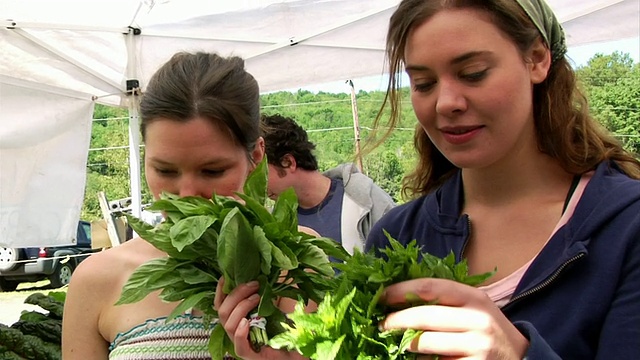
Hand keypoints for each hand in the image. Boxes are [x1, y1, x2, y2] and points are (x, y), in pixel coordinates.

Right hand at [214, 277, 306, 359]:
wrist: (298, 350)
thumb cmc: (286, 328)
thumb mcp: (275, 305)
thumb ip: (266, 293)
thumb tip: (263, 274)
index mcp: (238, 319)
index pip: (221, 305)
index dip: (220, 291)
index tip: (226, 276)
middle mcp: (236, 331)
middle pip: (223, 312)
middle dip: (236, 294)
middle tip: (254, 284)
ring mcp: (242, 344)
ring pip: (228, 326)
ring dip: (241, 307)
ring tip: (256, 298)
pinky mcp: (251, 356)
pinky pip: (239, 347)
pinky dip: (240, 333)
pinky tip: (246, 322)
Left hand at [379, 278, 528, 359]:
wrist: (522, 358)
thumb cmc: (488, 330)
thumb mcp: (474, 308)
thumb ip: (446, 301)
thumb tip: (400, 297)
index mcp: (475, 298)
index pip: (431, 287)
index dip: (402, 291)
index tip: (382, 296)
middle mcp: (478, 320)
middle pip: (424, 317)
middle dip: (396, 320)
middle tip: (381, 324)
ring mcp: (477, 347)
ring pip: (426, 344)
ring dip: (407, 344)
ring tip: (400, 343)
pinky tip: (421, 358)